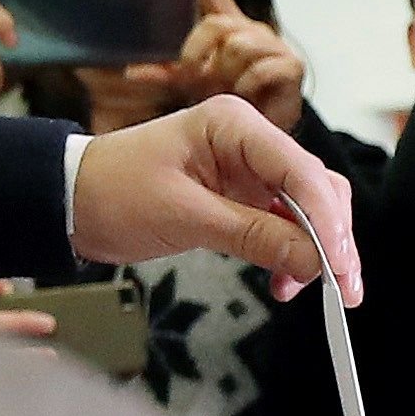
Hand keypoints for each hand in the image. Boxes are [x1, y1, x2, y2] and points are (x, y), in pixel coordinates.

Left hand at [71, 95, 358, 302]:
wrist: (71, 202)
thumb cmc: (114, 193)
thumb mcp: (184, 217)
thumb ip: (253, 236)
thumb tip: (314, 261)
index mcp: (234, 125)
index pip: (300, 170)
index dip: (327, 219)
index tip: (339, 264)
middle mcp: (249, 141)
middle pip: (315, 187)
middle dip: (331, 238)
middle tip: (342, 288)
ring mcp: (247, 170)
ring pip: (306, 208)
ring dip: (314, 250)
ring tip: (308, 290)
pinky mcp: (240, 197)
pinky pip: (281, 224)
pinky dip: (290, 253)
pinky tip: (285, 283)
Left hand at [158, 0, 305, 130]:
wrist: (258, 129)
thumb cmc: (229, 100)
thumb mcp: (191, 84)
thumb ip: (165, 73)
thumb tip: (130, 71)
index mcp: (229, 27)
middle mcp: (252, 29)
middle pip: (217, 24)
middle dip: (199, 52)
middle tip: (197, 74)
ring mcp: (274, 45)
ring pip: (239, 46)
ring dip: (229, 75)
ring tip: (233, 89)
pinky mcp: (292, 65)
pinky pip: (261, 70)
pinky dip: (249, 87)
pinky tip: (250, 95)